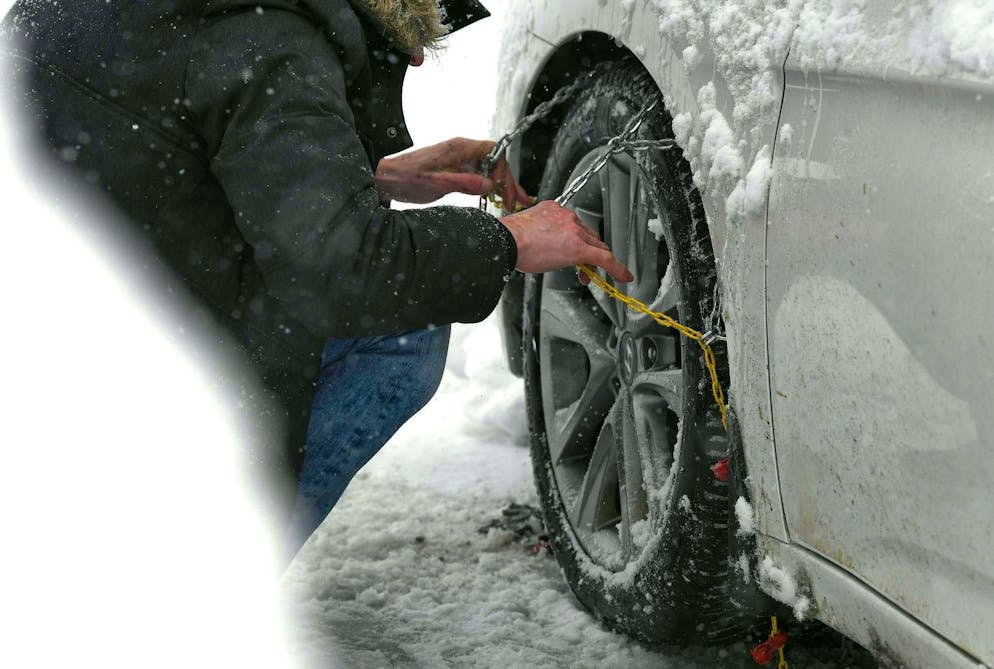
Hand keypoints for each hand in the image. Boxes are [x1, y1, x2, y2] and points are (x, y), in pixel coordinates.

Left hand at [375, 137, 530, 209]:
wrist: (387, 178)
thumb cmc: (407, 178)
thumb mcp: (437, 184)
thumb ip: (465, 183)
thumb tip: (489, 185)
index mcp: (459, 148)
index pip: (494, 152)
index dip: (503, 171)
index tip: (502, 191)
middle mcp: (461, 150)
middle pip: (494, 162)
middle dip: (506, 181)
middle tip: (513, 202)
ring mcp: (458, 160)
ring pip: (487, 170)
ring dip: (500, 186)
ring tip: (511, 202)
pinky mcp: (454, 169)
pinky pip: (477, 176)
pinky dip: (487, 187)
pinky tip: (494, 198)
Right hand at [500, 201, 632, 282]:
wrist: (505, 240)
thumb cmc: (507, 239)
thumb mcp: (526, 231)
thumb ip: (539, 235)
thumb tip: (540, 248)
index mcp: (553, 210)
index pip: (573, 227)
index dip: (577, 242)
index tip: (576, 253)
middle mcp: (566, 217)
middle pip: (587, 236)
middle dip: (587, 254)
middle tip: (582, 271)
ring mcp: (574, 231)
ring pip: (595, 246)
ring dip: (596, 262)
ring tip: (588, 277)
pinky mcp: (580, 247)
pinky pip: (604, 258)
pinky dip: (616, 268)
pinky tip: (623, 276)